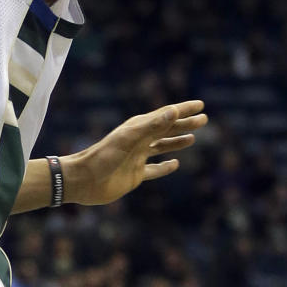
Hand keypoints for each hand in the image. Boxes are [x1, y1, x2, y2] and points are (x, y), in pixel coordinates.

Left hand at [64, 100, 206, 205]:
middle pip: (167, 129)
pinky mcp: (135, 174)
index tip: (200, 105)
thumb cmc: (102, 157)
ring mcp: (138, 157)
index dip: (184, 110)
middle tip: (204, 119)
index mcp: (138, 128)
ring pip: (162, 147)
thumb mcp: (129, 139)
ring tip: (193, 138)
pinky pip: (155, 170)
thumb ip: (152, 125)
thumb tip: (174, 111)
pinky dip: (166, 167)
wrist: (81, 180)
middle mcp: (139, 141)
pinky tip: (175, 164)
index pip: (166, 115)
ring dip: (177, 142)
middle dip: (185, 123)